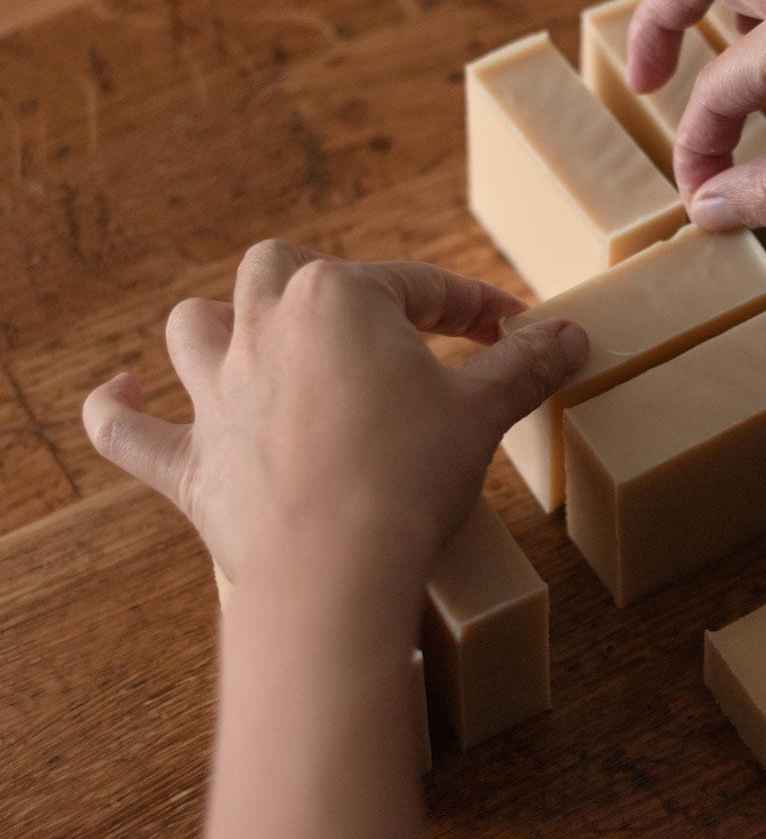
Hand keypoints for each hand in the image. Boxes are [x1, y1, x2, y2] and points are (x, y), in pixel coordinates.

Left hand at [82, 242, 586, 590]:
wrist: (337, 568)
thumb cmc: (411, 477)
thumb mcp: (483, 412)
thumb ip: (525, 365)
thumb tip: (574, 334)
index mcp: (339, 298)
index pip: (417, 285)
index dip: (469, 305)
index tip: (507, 332)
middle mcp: (264, 326)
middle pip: (281, 270)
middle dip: (326, 288)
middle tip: (375, 329)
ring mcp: (217, 392)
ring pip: (196, 325)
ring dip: (221, 327)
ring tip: (255, 343)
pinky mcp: (189, 461)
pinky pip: (128, 429)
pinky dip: (119, 410)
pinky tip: (121, 394)